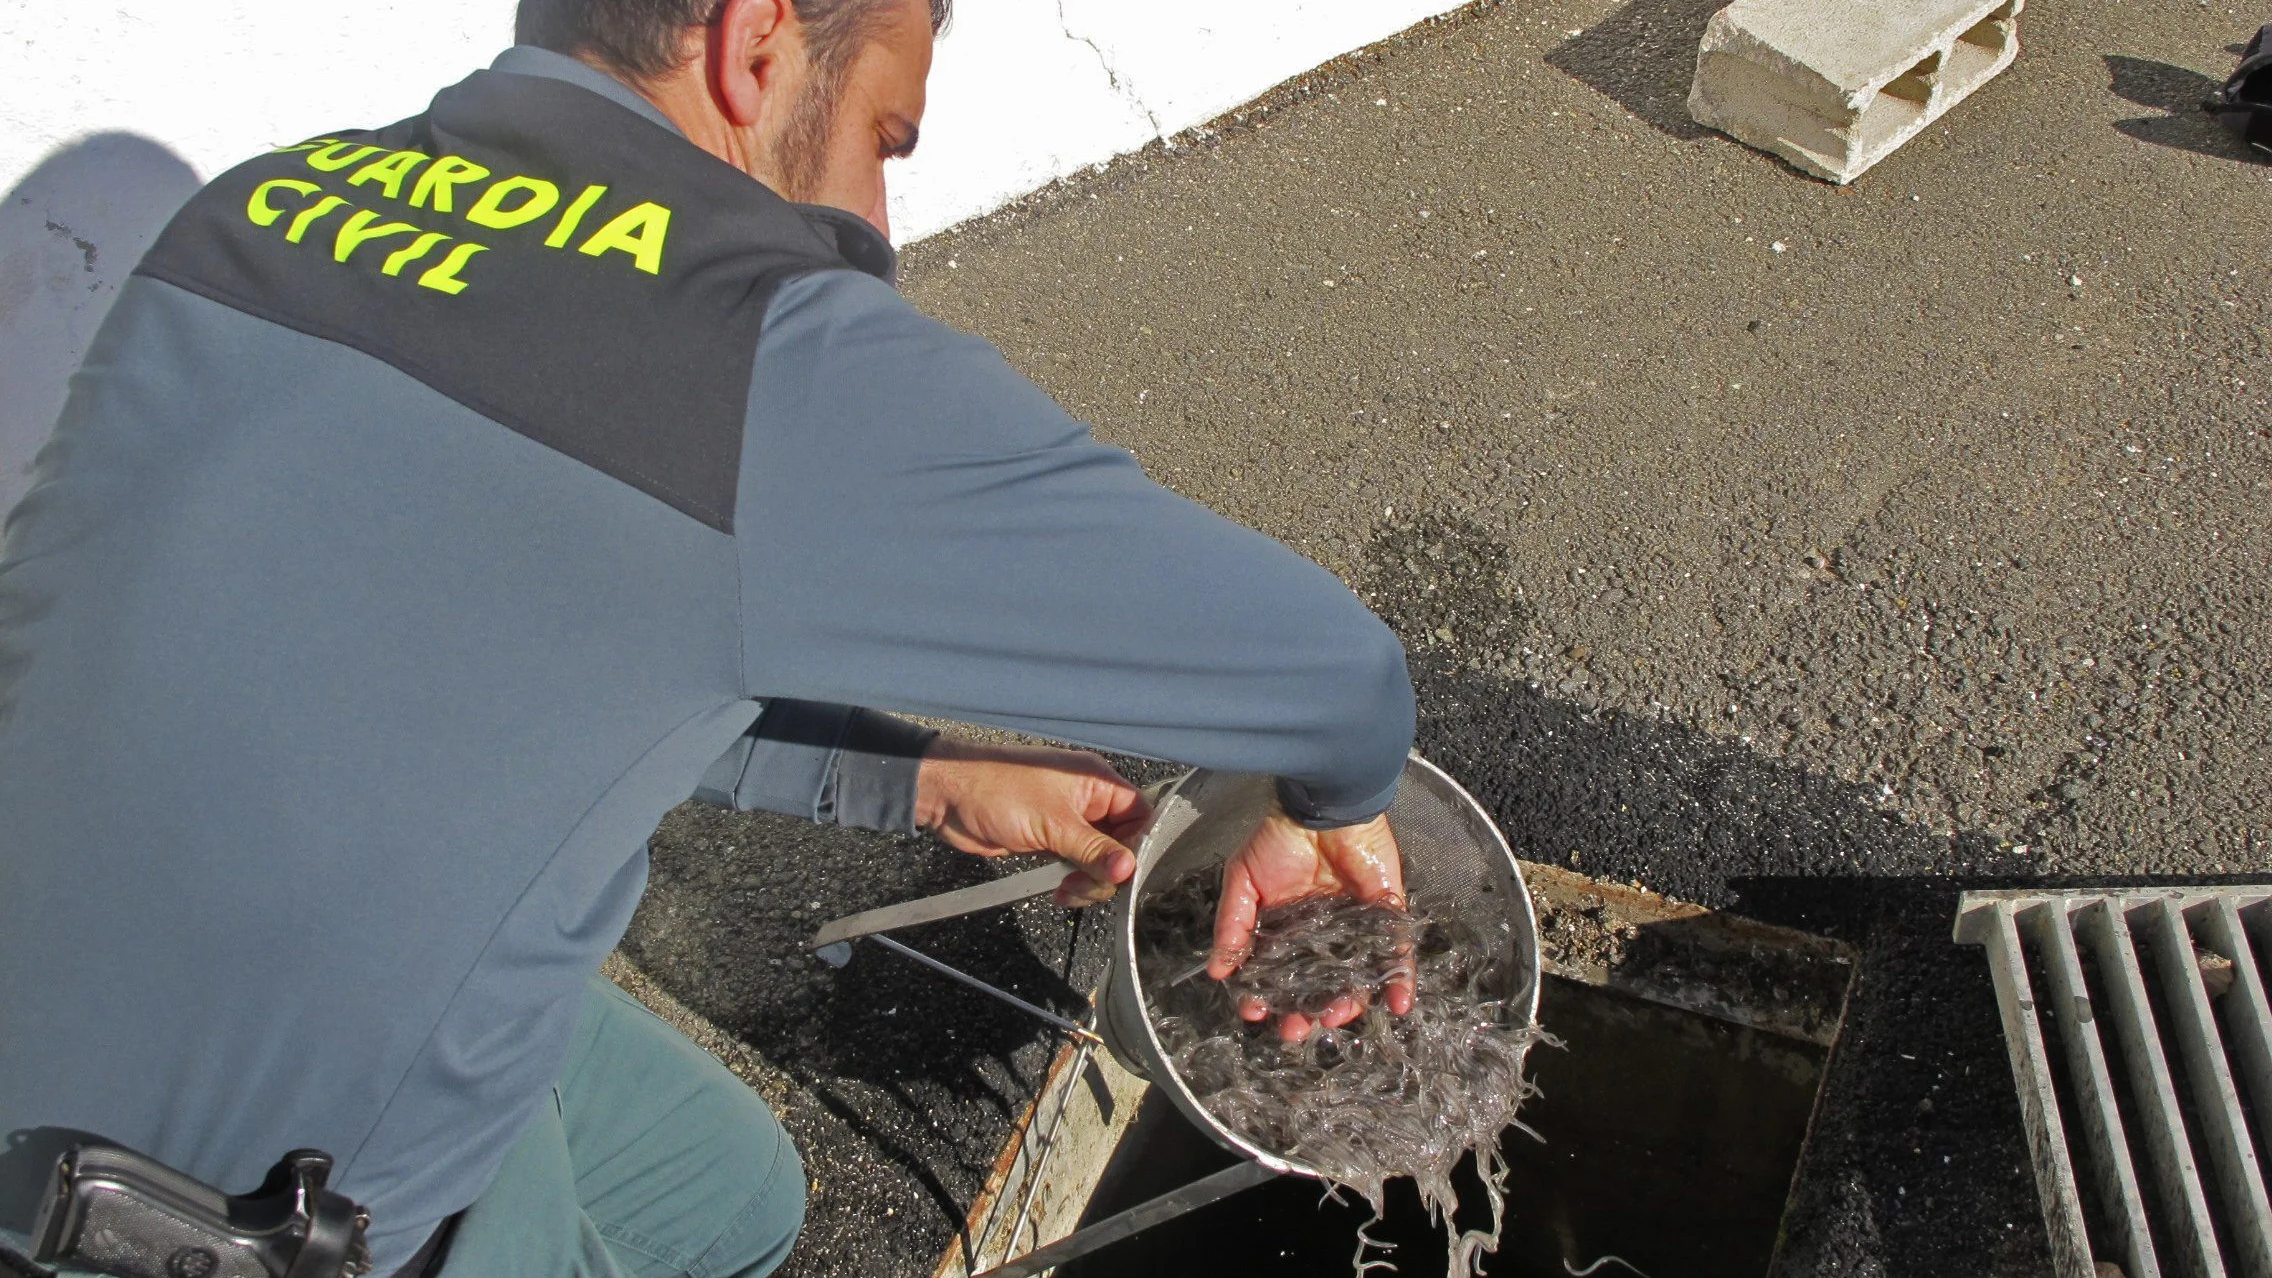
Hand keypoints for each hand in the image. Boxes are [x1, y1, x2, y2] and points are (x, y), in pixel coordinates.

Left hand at [914, 737, 1148, 905]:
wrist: (947, 796)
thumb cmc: (997, 791)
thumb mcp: (1053, 824)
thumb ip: (1093, 850)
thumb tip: (1129, 869)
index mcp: (1095, 781)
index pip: (1139, 813)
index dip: (1137, 844)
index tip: (1124, 871)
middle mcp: (1086, 798)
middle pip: (1121, 841)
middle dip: (1107, 870)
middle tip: (1086, 885)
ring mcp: (1067, 820)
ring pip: (1097, 858)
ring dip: (1088, 881)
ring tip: (1067, 890)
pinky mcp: (1049, 838)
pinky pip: (1075, 864)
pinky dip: (1072, 881)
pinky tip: (1059, 891)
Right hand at [1209, 808, 1412, 1041]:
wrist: (1321, 806)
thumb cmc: (1277, 839)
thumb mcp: (1242, 881)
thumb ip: (1232, 925)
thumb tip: (1218, 971)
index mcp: (1285, 927)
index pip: (1277, 973)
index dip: (1267, 996)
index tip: (1256, 1012)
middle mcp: (1321, 934)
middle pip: (1317, 985)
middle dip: (1306, 1012)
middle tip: (1296, 1029)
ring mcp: (1355, 927)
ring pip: (1354, 978)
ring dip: (1347, 1004)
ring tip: (1334, 1017)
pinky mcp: (1386, 915)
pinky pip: (1396, 954)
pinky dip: (1399, 980)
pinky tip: (1397, 1005)